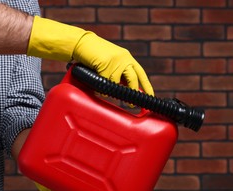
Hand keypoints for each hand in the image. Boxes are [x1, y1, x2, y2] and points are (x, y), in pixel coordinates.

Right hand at [27, 16, 153, 94]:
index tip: (150, 97)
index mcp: (128, 58)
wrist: (82, 43)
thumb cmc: (96, 55)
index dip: (146, 87)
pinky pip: (106, 81)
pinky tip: (99, 85)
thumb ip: (120, 74)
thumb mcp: (112, 63)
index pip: (141, 74)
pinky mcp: (105, 64)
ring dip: (113, 90)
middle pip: (133, 79)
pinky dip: (103, 87)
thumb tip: (128, 90)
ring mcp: (115, 61)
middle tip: (131, 104)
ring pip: (118, 82)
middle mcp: (124, 58)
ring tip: (108, 93)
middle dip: (133, 92)